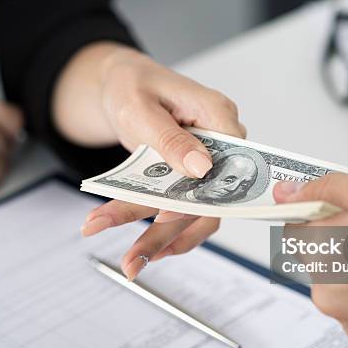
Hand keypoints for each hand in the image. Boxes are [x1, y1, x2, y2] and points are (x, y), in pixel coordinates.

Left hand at [65, 45, 244, 279]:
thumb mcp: (140, 107)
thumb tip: (201, 167)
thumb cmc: (132, 85)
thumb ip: (169, 137)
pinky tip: (145, 249)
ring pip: (196, 212)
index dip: (203, 194)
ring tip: (130, 262)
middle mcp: (220, 143)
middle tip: (135, 258)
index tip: (166, 214)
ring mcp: (208, 163)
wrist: (121, 86)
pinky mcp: (193, 178)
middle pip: (208, 196)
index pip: (226, 162)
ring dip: (162, 239)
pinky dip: (162, 230)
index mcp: (217, 115)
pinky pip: (185, 209)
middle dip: (168, 230)